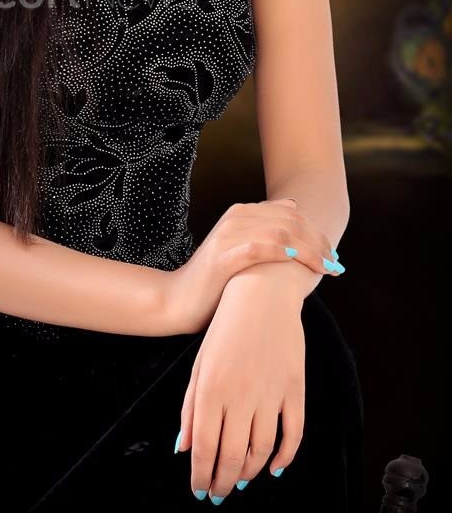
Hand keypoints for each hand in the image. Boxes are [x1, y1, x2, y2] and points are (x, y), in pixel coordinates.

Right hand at [163, 197, 340, 334]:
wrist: (177, 300)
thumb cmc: (214, 282)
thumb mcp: (240, 250)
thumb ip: (263, 234)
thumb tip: (294, 212)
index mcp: (241, 213)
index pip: (290, 213)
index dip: (316, 232)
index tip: (332, 254)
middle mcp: (236, 218)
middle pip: (290, 221)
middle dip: (318, 241)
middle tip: (335, 263)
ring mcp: (229, 235)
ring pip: (280, 232)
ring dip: (309, 249)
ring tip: (326, 268)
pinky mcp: (223, 256)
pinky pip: (260, 248)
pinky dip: (284, 253)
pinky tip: (299, 263)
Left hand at [176, 277, 305, 502]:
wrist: (262, 292)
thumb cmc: (224, 327)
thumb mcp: (200, 363)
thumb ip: (190, 407)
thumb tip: (183, 448)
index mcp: (211, 388)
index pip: (204, 448)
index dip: (201, 475)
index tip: (199, 491)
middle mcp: (241, 395)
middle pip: (232, 456)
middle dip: (223, 482)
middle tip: (218, 494)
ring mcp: (270, 393)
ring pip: (261, 450)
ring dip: (249, 472)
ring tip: (239, 481)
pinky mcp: (294, 389)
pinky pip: (293, 434)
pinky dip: (284, 458)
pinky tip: (273, 468)